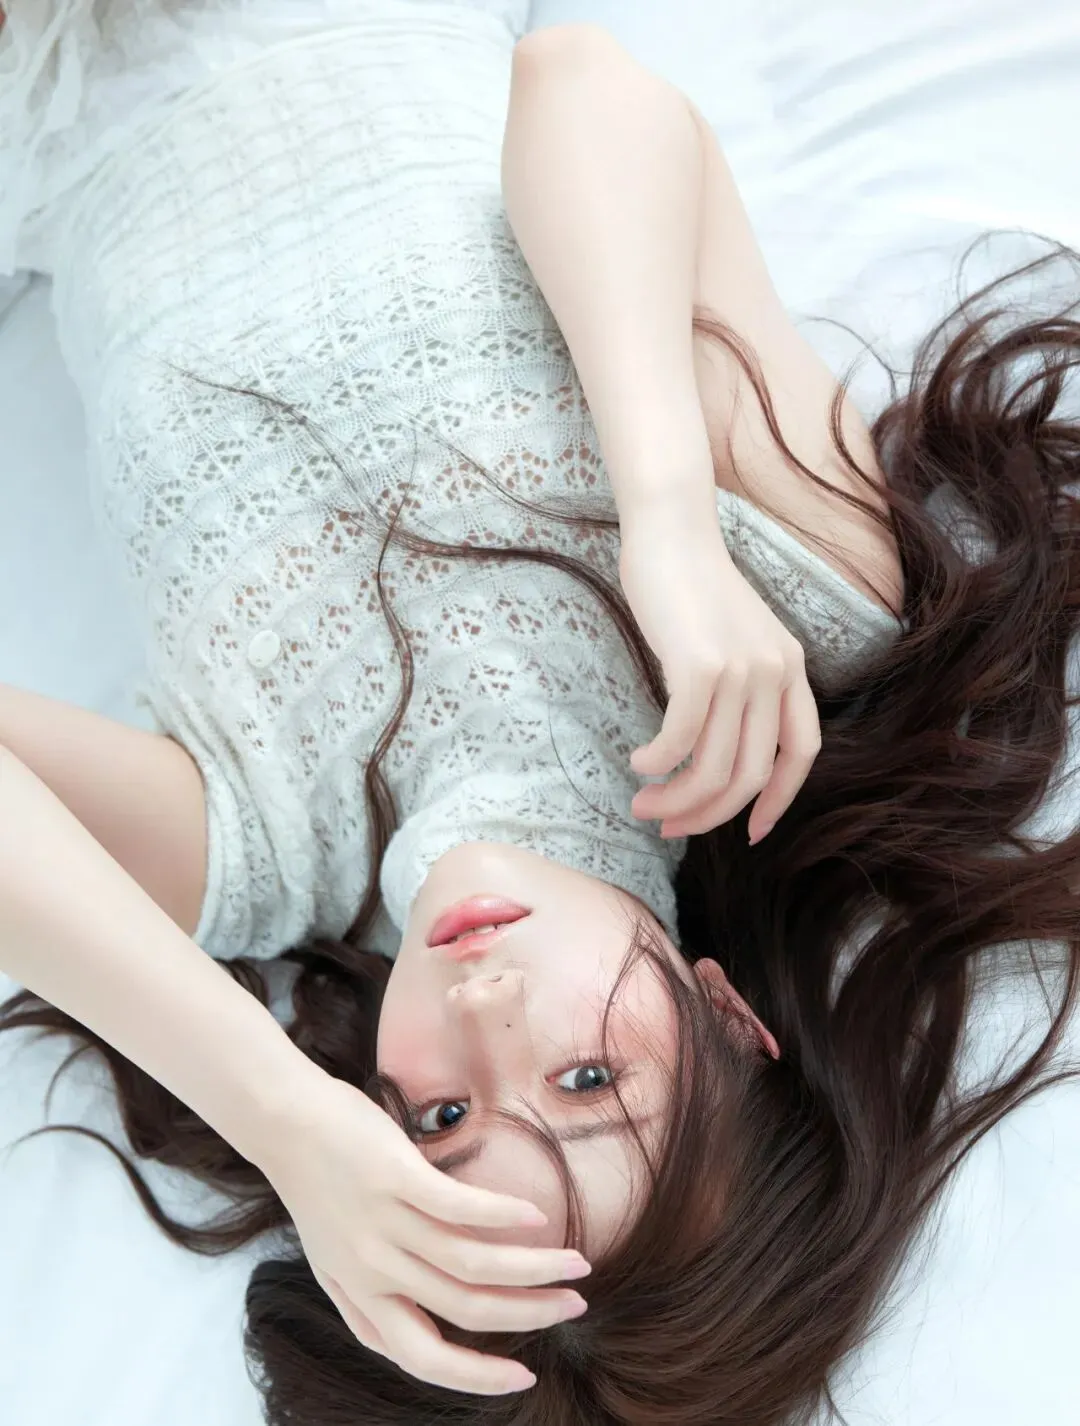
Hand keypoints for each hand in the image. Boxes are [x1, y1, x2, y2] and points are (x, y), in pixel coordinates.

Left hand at [256, 1068, 590, 1395]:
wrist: (283, 1121)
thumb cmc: (316, 1185)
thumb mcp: (332, 1260)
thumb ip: (371, 1300)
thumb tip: (415, 1335)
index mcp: (362, 1296)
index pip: (423, 1358)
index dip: (477, 1377)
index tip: (524, 1375)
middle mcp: (376, 1270)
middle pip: (466, 1310)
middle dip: (528, 1316)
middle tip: (575, 1308)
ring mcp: (386, 1224)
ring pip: (473, 1264)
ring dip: (533, 1269)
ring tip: (576, 1264)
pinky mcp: (396, 1177)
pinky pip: (460, 1207)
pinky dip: (504, 1215)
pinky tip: (537, 1216)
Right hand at [619, 508, 820, 838]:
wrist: (671, 532)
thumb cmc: (690, 587)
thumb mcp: (736, 639)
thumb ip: (740, 689)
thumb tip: (712, 754)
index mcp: (791, 670)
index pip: (801, 755)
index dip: (777, 802)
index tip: (748, 834)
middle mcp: (775, 673)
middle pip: (749, 775)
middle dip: (706, 814)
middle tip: (667, 825)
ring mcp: (741, 670)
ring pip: (713, 768)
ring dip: (674, 799)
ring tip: (644, 804)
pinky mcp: (701, 666)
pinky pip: (679, 741)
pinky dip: (656, 763)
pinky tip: (638, 762)